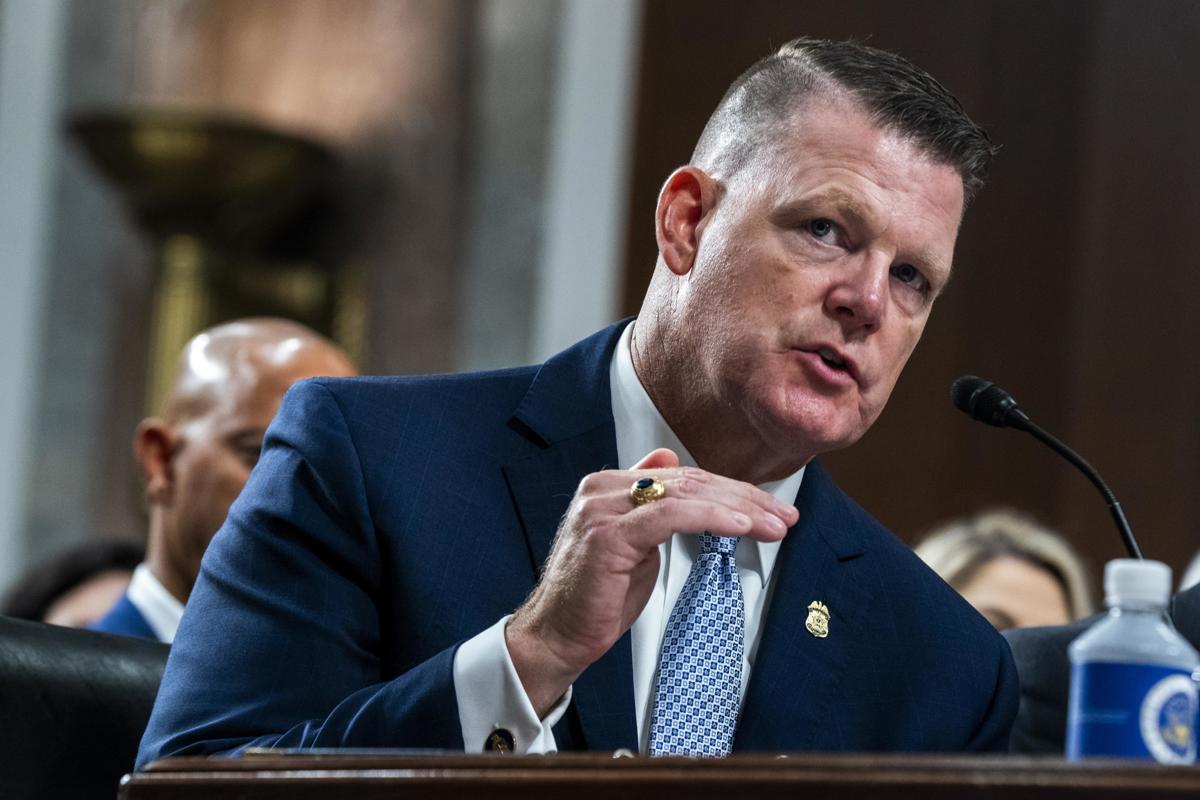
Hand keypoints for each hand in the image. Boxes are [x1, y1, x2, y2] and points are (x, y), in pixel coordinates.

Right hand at [505, 448, 798, 716]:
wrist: (555, 636)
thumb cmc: (595, 598)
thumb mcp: (633, 543)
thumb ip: (652, 504)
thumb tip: (668, 459)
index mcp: (609, 485)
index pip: (684, 478)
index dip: (731, 490)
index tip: (769, 508)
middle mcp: (603, 488)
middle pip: (690, 482)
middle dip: (745, 498)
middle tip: (784, 515)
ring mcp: (602, 508)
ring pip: (685, 494)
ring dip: (739, 509)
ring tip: (774, 525)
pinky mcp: (607, 534)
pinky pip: (670, 516)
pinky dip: (712, 518)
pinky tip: (741, 526)